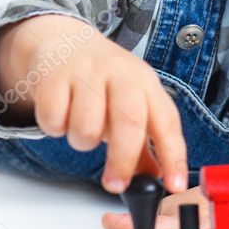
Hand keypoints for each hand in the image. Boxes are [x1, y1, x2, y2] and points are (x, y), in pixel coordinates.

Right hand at [0, 14, 186, 194]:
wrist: (64, 43)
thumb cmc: (103, 83)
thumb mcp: (132, 105)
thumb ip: (144, 147)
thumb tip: (159, 181)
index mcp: (146, 83)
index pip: (167, 121)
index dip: (173, 155)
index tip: (175, 185)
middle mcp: (120, 74)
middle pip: (129, 122)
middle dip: (122, 161)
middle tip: (115, 185)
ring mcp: (87, 73)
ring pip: (87, 128)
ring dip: (82, 141)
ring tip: (82, 127)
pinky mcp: (54, 77)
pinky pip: (54, 120)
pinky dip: (55, 127)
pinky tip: (61, 112)